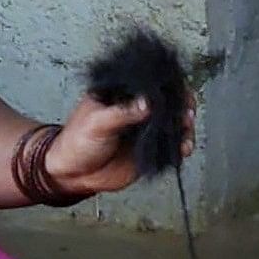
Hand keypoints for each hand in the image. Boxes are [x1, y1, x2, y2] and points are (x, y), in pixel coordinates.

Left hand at [42, 92, 197, 196]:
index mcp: (121, 96)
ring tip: (186, 127)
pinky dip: (181, 145)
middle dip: (182, 105)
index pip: (149, 84)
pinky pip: (171, 146)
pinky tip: (184, 147)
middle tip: (186, 111)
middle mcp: (136, 110)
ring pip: (173, 124)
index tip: (180, 88)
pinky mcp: (151, 150)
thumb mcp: (97, 123)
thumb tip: (148, 103)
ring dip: (185, 125)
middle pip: (168, 103)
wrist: (72, 174)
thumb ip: (122, 113)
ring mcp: (145, 130)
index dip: (167, 84)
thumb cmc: (77, 141)